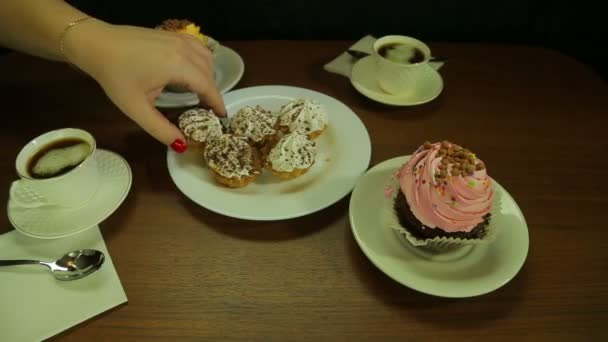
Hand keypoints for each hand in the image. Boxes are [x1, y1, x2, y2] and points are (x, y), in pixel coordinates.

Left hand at [65, 20, 226, 150]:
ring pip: (206, 57)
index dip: (217, 103)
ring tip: (200, 91)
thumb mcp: (136, 108)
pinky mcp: (172, 34)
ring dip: (208, 75)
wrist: (95, 44)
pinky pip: (198, 46)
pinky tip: (193, 70)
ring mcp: (179, 38)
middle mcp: (184, 50)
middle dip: (212, 91)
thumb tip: (182, 145)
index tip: (221, 117)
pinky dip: (202, 60)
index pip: (208, 87)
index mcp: (178, 66)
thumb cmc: (115, 76)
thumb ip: (161, 129)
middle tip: (207, 109)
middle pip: (210, 73)